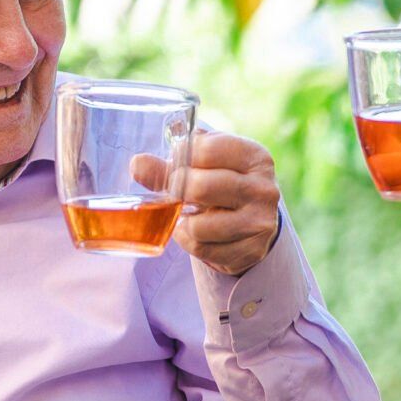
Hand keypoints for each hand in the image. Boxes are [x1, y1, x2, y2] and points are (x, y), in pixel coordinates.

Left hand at [175, 130, 281, 276]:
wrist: (253, 223)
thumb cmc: (222, 186)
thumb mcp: (203, 167)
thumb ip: (167, 166)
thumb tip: (137, 164)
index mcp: (255, 157)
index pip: (206, 150)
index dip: (181, 157)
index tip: (180, 164)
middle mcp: (263, 188)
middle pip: (200, 187)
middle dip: (178, 191)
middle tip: (177, 192)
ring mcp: (260, 222)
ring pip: (199, 226)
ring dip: (184, 223)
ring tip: (190, 215)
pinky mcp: (251, 250)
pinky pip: (202, 249)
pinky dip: (190, 242)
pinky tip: (198, 233)